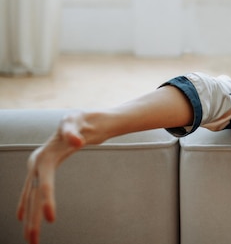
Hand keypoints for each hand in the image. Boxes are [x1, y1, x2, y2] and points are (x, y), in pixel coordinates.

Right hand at [16, 113, 86, 243]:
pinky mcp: (45, 170)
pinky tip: (24, 218)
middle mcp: (37, 163)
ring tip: (31, 239)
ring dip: (31, 218)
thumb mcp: (77, 120)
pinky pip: (34, 192)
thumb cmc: (82, 120)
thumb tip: (77, 142)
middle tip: (33, 241)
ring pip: (33, 196)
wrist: (84, 120)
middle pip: (34, 195)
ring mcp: (39, 167)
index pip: (45, 183)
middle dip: (33, 219)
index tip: (51, 219)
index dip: (47, 200)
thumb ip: (74, 130)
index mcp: (44, 156)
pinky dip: (29, 205)